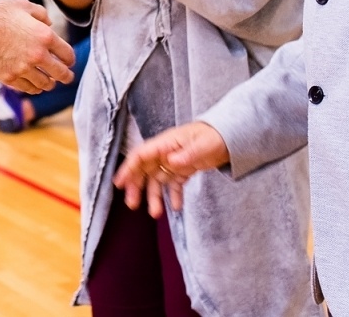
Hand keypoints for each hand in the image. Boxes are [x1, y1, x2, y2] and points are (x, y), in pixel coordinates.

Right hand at [0, 0, 75, 94]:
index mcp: (45, 36)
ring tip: (49, 81)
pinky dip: (34, 88)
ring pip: (45, 85)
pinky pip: (28, 89)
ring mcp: (22, 68)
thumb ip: (42, 15)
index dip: (70, 60)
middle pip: (61, 74)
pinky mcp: (8, 77)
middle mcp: (37, 55)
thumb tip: (49, 25)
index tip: (68, 62)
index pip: (68, 56)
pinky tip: (34, 84)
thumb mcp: (24, 6)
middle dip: (66, 76)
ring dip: (49, 83)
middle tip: (67, 77)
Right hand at [112, 121, 228, 215]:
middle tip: (133, 204)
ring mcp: (173, 162)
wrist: (229, 137)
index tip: (119, 183)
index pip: (141, 155)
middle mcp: (165, 153)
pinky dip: (173, 196)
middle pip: (144, 169)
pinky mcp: (183, 170)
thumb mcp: (204, 145)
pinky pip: (173, 184)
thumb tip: (171, 161)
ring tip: (156, 214)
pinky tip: (177, 208)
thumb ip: (188, 154)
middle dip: (136, 186)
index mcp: (166, 143)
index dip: (128, 168)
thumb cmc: (215, 136)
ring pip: (157, 180)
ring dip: (154, 196)